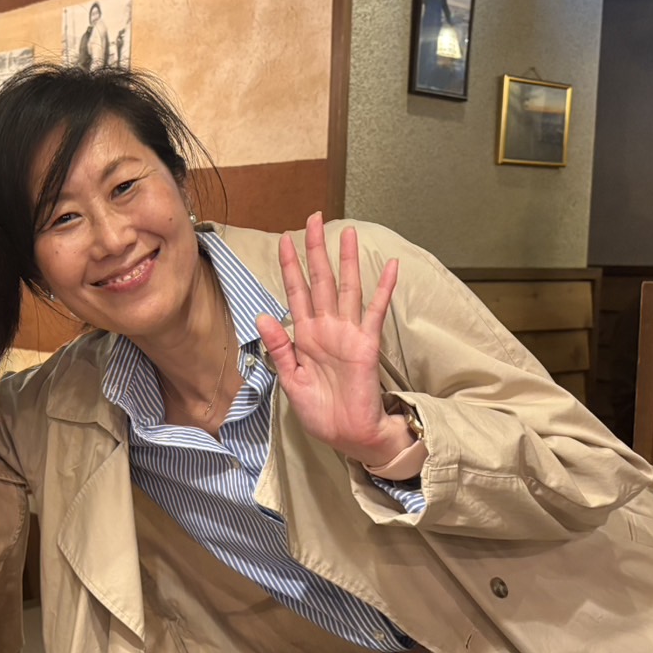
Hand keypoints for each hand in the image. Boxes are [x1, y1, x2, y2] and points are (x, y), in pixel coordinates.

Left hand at [256, 214, 410, 465]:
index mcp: (304, 335)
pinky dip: (383, 288)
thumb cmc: (320, 410)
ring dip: (347, 260)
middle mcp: (326, 327)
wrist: (347, 434)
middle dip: (316, 250)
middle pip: (321, 280)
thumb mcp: (290, 380)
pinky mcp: (366, 343)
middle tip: (315, 217)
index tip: (286, 238)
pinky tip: (389, 265)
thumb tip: (262, 315)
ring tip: (347, 232)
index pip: (296, 291)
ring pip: (347, 287)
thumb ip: (279, 347)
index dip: (291, 266)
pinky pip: (375, 311)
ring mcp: (348, 332)